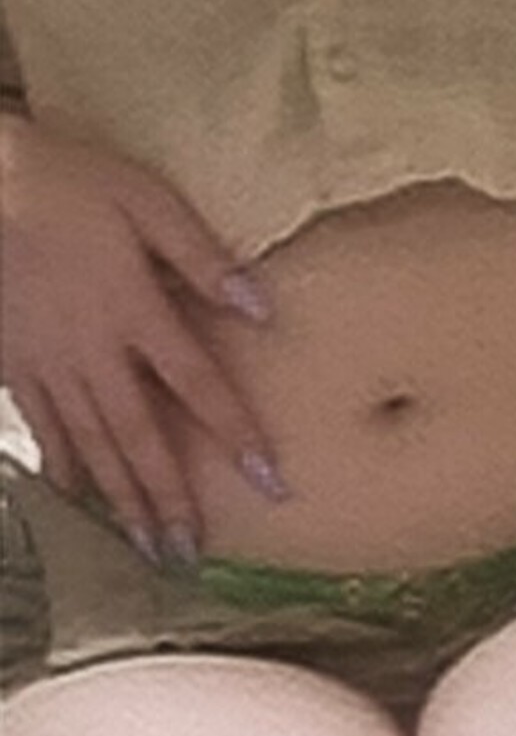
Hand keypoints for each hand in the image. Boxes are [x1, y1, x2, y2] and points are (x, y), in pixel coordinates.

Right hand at [0, 117, 288, 565]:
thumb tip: (261, 308)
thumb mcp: (148, 201)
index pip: (199, 384)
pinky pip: (43, 430)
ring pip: (92, 445)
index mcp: (136, 309)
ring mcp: (48, 364)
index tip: (270, 479)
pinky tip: (76, 501)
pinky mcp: (13, 365)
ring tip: (147, 547)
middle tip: (194, 553)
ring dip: (122, 499)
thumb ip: (203, 257)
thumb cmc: (72, 182)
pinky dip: (64, 470)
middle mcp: (94, 351)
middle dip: (171, 497)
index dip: (235, 432)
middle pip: (141, 436)